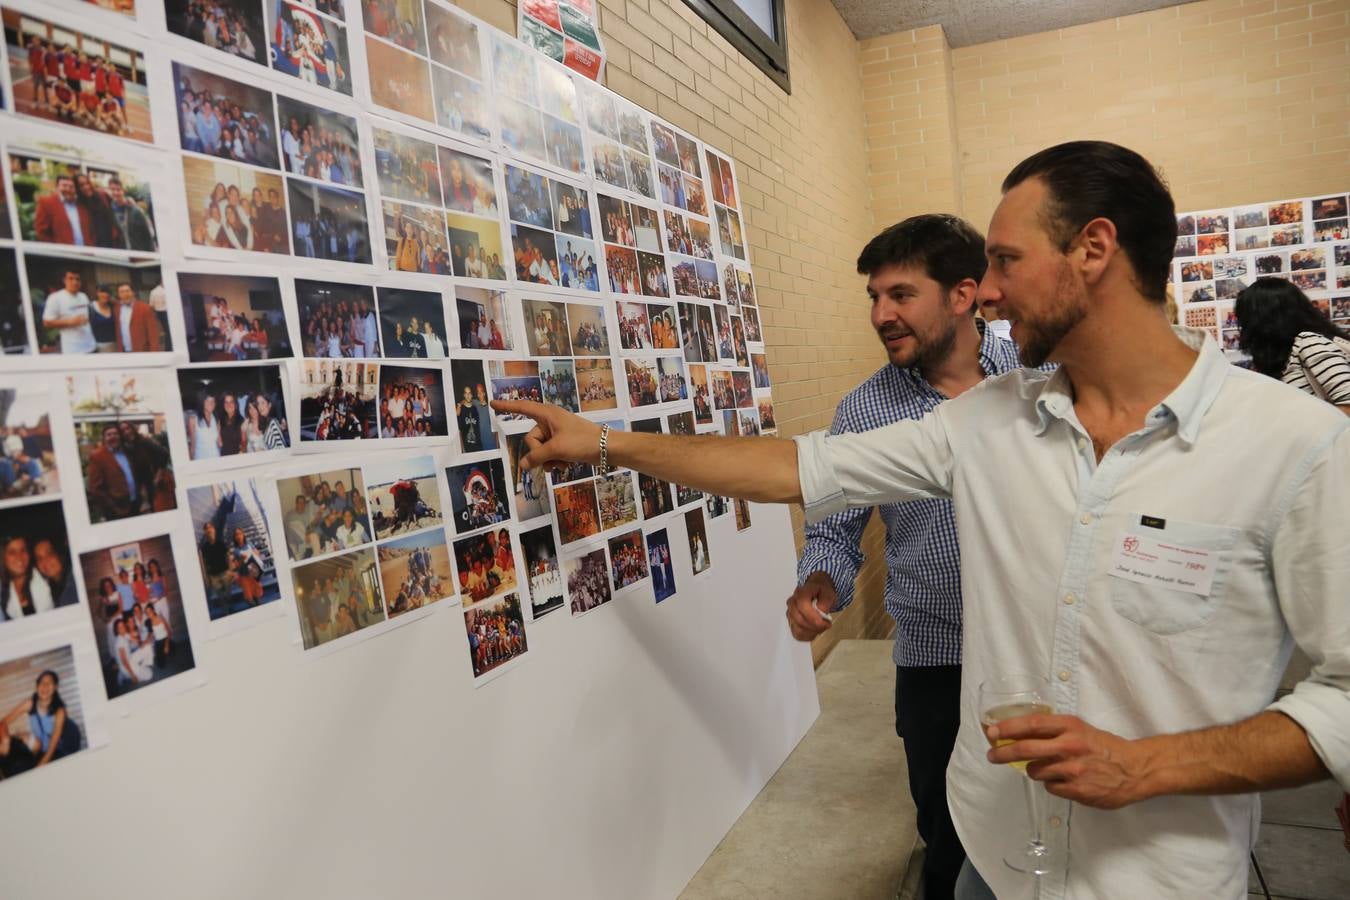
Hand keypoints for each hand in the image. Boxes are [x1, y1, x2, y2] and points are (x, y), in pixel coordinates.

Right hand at [490, 400, 601, 470]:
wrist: (606, 448)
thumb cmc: (582, 441)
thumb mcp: (556, 449)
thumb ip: (536, 457)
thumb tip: (522, 465)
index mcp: (547, 414)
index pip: (522, 408)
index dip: (507, 406)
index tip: (492, 404)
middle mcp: (550, 421)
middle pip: (531, 439)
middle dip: (540, 452)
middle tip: (554, 456)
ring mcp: (557, 433)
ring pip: (540, 449)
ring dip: (548, 459)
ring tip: (562, 462)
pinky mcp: (563, 443)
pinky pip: (550, 454)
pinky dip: (555, 461)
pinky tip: (565, 465)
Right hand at [784, 572, 836, 640]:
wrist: (816, 591)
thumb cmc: (821, 592)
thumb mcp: (828, 593)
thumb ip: (826, 601)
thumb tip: (821, 611)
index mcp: (801, 593)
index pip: (802, 606)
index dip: (813, 617)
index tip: (825, 623)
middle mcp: (792, 603)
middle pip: (800, 620)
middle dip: (816, 627)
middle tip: (827, 624)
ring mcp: (790, 614)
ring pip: (798, 630)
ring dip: (812, 632)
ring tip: (821, 627)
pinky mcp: (791, 623)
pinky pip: (797, 635)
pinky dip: (808, 636)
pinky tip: (815, 631)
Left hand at [985, 713, 1149, 809]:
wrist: (1135, 769)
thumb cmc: (1105, 747)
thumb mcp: (1080, 729)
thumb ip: (1055, 730)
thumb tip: (1019, 732)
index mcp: (1070, 726)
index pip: (1031, 724)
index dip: (1008, 728)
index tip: (992, 732)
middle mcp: (1070, 746)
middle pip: (1025, 749)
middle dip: (1003, 753)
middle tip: (992, 757)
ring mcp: (1073, 769)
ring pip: (1035, 771)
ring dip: (1035, 770)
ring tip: (1050, 768)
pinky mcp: (1077, 790)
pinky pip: (1050, 787)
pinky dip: (1052, 784)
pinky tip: (1066, 780)